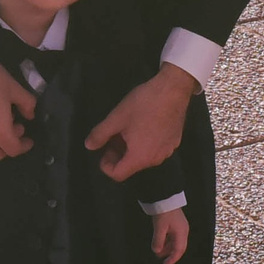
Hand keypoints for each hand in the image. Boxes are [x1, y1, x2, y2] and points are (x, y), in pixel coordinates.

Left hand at [87, 64, 197, 181]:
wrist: (173, 90)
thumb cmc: (143, 105)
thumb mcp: (116, 118)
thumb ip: (100, 134)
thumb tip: (89, 146)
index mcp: (139, 158)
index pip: (118, 174)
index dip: (106, 165)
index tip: (103, 150)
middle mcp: (155, 160)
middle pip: (131, 166)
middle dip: (118, 155)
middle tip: (111, 136)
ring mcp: (168, 151)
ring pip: (143, 157)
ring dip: (131, 148)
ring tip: (125, 129)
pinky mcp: (175, 141)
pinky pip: (155, 149)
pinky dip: (145, 143)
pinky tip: (142, 125)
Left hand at [151, 207, 189, 263]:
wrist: (165, 197)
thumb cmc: (164, 212)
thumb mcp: (159, 227)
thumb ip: (158, 241)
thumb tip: (156, 251)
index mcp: (181, 232)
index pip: (179, 250)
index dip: (173, 259)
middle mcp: (183, 230)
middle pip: (178, 247)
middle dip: (170, 254)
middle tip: (162, 260)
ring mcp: (179, 226)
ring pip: (175, 241)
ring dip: (167, 248)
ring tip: (158, 252)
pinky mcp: (175, 223)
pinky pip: (172, 236)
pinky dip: (166, 241)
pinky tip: (160, 243)